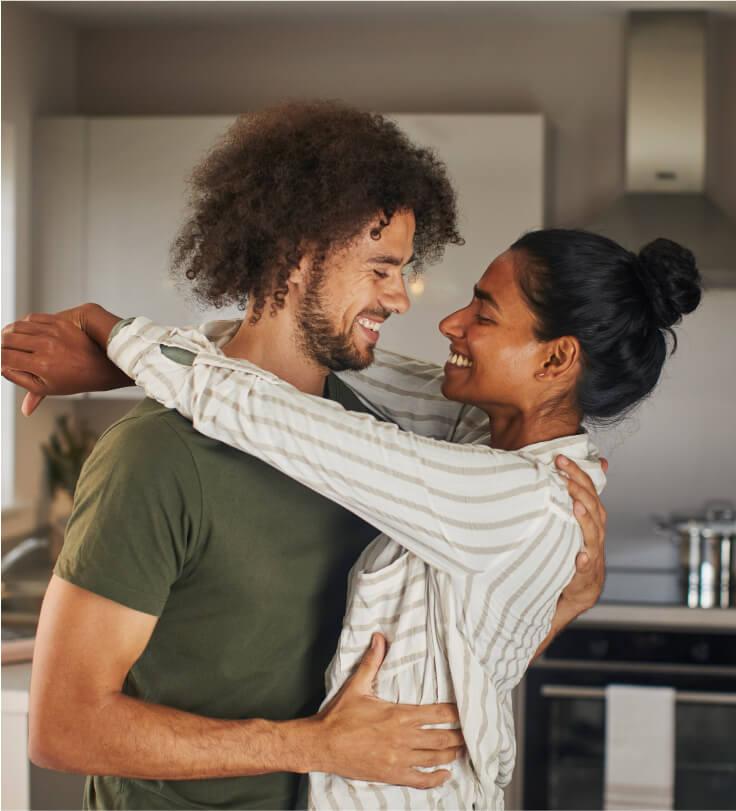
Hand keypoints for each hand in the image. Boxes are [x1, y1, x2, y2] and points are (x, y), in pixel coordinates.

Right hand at [1, 304, 129, 415]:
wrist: (102, 366)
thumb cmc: (75, 380)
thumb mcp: (47, 388)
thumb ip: (21, 380)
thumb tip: (2, 370)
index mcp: (41, 365)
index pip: (5, 357)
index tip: (2, 361)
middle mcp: (45, 346)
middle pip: (7, 339)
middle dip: (2, 346)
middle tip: (4, 350)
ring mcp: (53, 331)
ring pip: (17, 326)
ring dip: (10, 333)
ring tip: (10, 340)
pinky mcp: (60, 321)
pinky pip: (32, 318)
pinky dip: (24, 324)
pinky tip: (24, 331)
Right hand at [313, 633, 462, 788]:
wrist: (322, 745)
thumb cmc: (339, 716)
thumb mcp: (357, 686)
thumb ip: (372, 662)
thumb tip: (379, 638)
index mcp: (398, 715)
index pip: (437, 714)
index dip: (455, 713)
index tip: (465, 711)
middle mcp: (403, 738)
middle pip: (442, 739)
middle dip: (459, 736)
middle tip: (470, 733)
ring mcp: (398, 759)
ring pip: (435, 759)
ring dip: (452, 755)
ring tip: (461, 750)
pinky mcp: (391, 774)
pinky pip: (420, 780)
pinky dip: (436, 779)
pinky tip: (444, 775)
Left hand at [555, 454, 607, 618]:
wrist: (579, 588)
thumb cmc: (576, 548)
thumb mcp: (575, 520)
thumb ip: (578, 495)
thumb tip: (594, 464)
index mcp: (593, 518)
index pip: (588, 490)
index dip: (577, 473)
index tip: (560, 458)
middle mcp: (596, 532)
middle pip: (592, 506)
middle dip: (579, 488)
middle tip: (563, 474)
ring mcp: (593, 553)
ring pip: (593, 533)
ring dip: (586, 520)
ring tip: (577, 506)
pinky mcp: (586, 574)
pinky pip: (586, 567)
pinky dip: (584, 562)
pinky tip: (581, 557)